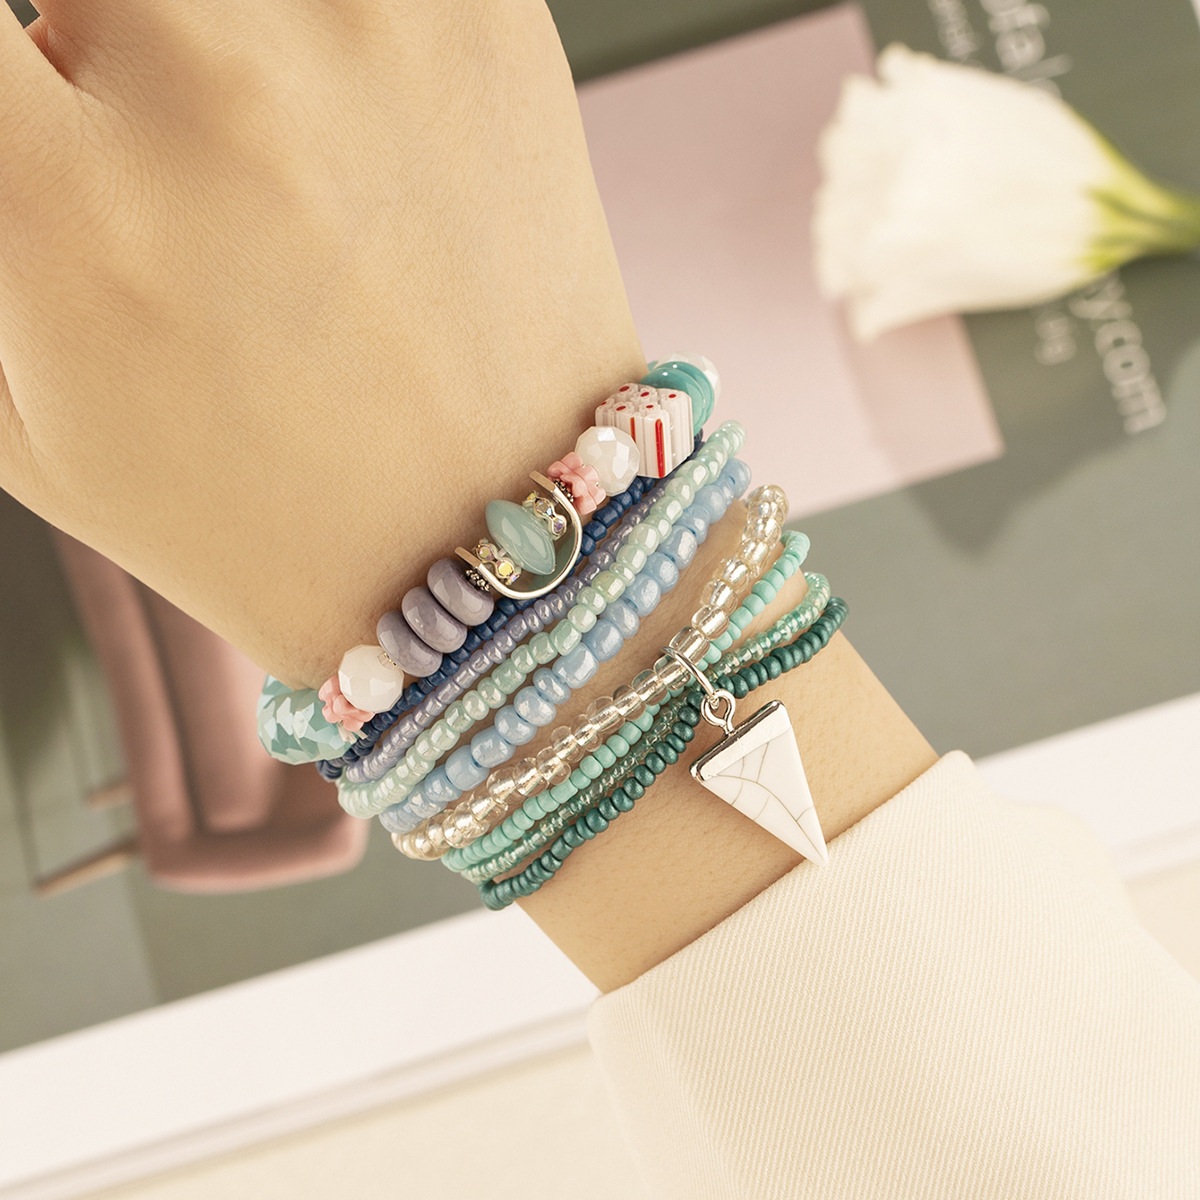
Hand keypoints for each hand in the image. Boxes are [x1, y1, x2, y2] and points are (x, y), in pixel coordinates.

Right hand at [0, 0, 642, 683]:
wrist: (488, 533)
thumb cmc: (258, 512)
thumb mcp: (22, 425)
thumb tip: (4, 90)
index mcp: (77, 207)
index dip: (8, 72)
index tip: (38, 104)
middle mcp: (229, 91)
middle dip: (105, 43)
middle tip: (138, 130)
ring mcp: (375, 33)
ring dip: (213, 35)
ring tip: (263, 150)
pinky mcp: (488, 18)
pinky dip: (330, 33)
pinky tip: (352, 131)